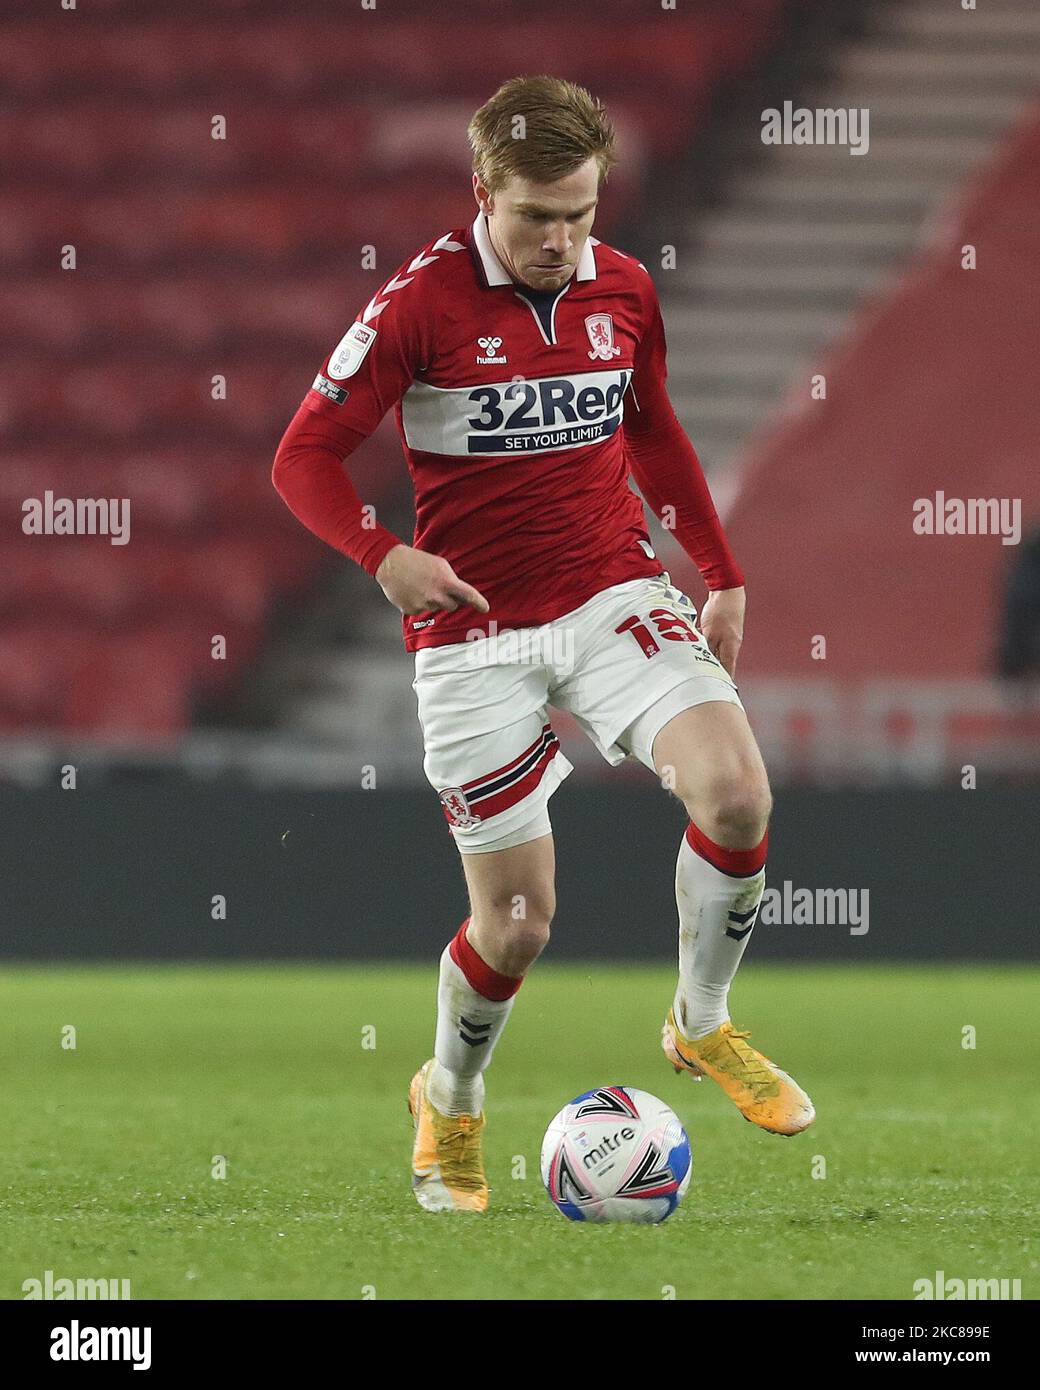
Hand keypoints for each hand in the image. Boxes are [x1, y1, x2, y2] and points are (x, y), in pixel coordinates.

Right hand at [374, 544, 489, 616]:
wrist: (390, 564)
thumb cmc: (416, 561)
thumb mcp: (440, 564)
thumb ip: (451, 579)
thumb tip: (458, 592)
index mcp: (446, 582)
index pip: (468, 595)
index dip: (478, 602)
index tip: (485, 608)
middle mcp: (436, 596)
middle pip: (452, 607)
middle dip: (449, 600)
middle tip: (438, 588)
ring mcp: (423, 605)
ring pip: (435, 608)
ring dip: (432, 600)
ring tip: (420, 586)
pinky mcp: (411, 611)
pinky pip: (420, 611)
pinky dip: (418, 603)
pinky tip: (412, 591)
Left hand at [699, 586, 744, 678]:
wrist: (727, 590)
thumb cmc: (719, 611)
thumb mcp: (709, 632)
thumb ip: (706, 648)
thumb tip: (703, 663)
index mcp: (731, 648)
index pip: (727, 671)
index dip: (723, 682)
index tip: (720, 693)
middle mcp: (733, 644)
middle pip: (723, 664)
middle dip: (715, 673)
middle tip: (707, 684)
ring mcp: (731, 636)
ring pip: (719, 653)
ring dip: (710, 660)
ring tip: (701, 668)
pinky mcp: (727, 629)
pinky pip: (717, 643)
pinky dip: (709, 647)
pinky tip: (701, 647)